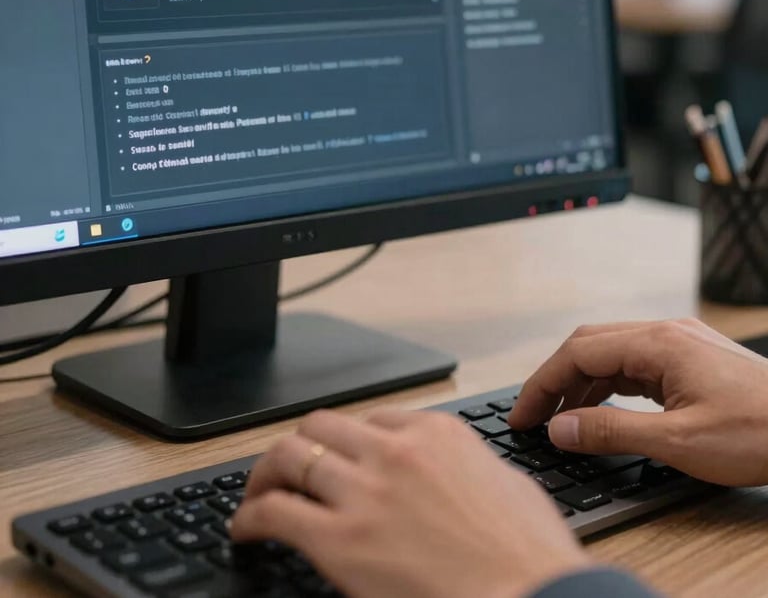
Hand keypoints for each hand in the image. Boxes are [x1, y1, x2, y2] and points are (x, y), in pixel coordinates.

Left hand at [231, 408, 588, 597]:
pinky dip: (250, 516)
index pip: (370, 418)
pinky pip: (275, 512)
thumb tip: (454, 472)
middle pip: (321, 426)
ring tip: (258, 493)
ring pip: (290, 455)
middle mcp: (395, 451)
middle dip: (300, 446)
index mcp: (436, 433)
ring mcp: (366, 492)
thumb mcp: (507, 484)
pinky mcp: (341, 541)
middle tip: (287, 469)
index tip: (337, 459)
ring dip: (266, 473)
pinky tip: (245, 529)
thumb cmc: (530, 554)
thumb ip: (468, 466)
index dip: (347, 442)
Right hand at [509, 319, 767, 485]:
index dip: (542, 384)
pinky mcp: (690, 359)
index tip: (522, 414)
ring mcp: (678, 343)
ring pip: (610, 352)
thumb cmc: (760, 432)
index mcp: (657, 343)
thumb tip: (559, 427)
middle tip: (534, 416)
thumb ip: (611, 431)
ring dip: (580, 382)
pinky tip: (602, 408)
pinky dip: (608, 384)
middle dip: (555, 378)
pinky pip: (634, 363)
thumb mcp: (678, 440)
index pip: (577, 353)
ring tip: (562, 419)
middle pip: (588, 344)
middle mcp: (664, 333)